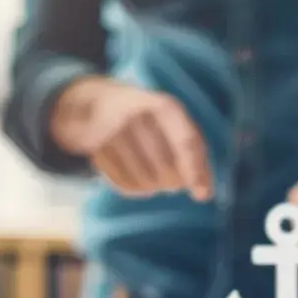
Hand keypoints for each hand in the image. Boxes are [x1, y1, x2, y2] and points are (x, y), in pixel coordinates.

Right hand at [51, 77, 211, 200]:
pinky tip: (138, 183)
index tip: (202, 196)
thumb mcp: (172, 123)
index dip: (196, 171)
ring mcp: (112, 130)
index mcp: (165, 107)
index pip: (187, 142)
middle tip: (172, 184)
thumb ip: (192, 152)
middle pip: (165, 167)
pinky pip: (123, 183)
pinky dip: (135, 190)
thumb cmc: (148, 120)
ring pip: (144, 180)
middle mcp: (138, 114)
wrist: (97, 101)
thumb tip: (203, 192)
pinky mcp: (94, 146)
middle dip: (172, 182)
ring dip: (153, 188)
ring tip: (153, 181)